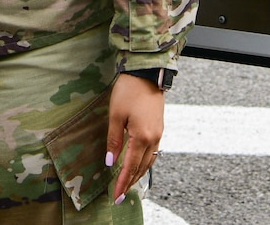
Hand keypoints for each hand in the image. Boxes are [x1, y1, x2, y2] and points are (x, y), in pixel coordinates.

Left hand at [106, 73, 164, 203]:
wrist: (147, 73)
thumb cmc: (129, 91)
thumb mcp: (116, 115)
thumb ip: (114, 140)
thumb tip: (110, 161)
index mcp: (142, 137)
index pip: (130, 166)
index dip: (122, 182)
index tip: (116, 195)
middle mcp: (153, 138)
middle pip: (141, 167)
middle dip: (130, 182)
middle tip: (120, 195)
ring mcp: (159, 134)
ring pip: (149, 161)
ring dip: (138, 174)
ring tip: (128, 184)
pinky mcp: (159, 128)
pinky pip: (153, 152)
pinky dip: (145, 162)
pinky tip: (138, 164)